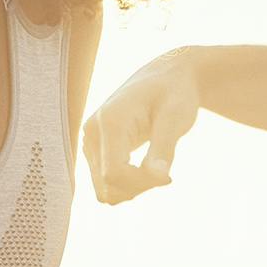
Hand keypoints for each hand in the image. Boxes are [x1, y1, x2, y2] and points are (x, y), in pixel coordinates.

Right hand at [82, 49, 200, 204]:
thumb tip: (158, 178)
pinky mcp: (94, 148)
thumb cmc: (175, 93)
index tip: (169, 177)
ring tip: (156, 167)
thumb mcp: (176, 117)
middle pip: (107, 184)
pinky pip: (105, 183)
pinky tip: (146, 168)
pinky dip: (128, 184)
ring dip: (133, 187)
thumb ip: (164, 147)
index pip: (114, 174)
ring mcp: (90, 140)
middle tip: (165, 171)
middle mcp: (92, 130)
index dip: (142, 184)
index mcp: (109, 120)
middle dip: (139, 187)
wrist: (167, 77)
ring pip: (105, 188)